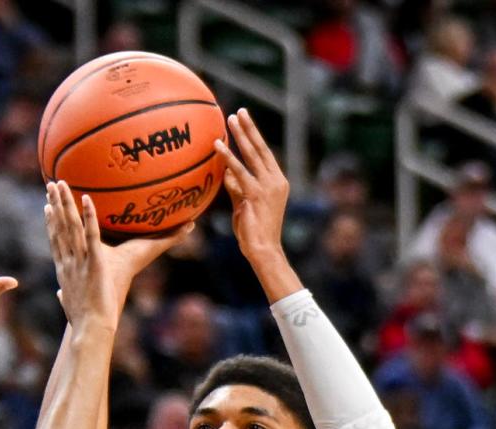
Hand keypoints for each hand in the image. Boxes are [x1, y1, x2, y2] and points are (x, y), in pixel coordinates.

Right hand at [45, 180, 190, 329]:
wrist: (90, 331)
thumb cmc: (82, 324)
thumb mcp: (70, 307)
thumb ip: (64, 296)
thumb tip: (58, 295)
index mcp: (64, 272)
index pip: (55, 242)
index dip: (51, 223)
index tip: (47, 207)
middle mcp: (68, 263)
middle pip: (60, 228)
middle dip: (55, 205)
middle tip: (51, 185)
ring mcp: (80, 262)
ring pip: (71, 228)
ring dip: (66, 204)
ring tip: (60, 183)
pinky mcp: (94, 263)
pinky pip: (92, 236)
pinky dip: (89, 217)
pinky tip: (86, 198)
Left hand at [215, 109, 288, 269]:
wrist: (263, 250)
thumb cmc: (253, 232)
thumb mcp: (244, 205)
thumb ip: (237, 188)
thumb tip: (227, 172)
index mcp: (278, 182)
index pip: (265, 155)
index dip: (255, 137)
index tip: (246, 121)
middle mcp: (276, 181)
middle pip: (261, 149)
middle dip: (249, 128)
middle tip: (240, 111)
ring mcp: (268, 187)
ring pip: (252, 155)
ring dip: (241, 135)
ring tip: (230, 119)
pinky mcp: (257, 194)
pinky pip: (240, 171)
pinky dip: (228, 157)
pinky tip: (218, 145)